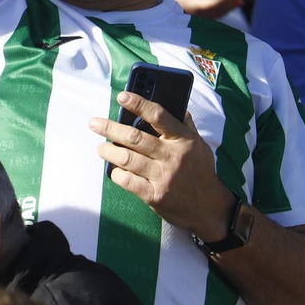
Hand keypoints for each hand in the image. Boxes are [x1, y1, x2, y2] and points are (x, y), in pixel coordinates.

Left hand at [89, 93, 232, 238]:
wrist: (209, 208)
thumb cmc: (200, 172)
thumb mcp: (199, 145)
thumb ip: (186, 125)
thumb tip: (175, 102)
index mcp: (183, 139)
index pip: (158, 116)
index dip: (139, 104)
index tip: (122, 97)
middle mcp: (172, 156)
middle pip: (135, 137)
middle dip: (110, 128)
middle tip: (95, 124)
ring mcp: (163, 176)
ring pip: (127, 159)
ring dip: (109, 152)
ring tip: (101, 148)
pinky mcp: (155, 195)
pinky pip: (128, 182)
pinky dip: (116, 174)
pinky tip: (113, 170)